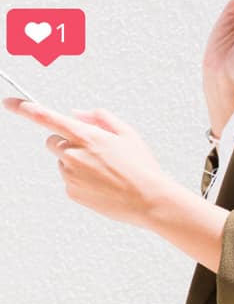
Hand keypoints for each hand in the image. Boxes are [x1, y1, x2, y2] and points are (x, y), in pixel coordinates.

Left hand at [3, 98, 179, 228]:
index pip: (47, 117)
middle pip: (54, 142)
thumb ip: (100, 117)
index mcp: (87, 136)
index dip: (24, 108)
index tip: (10, 103)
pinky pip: (70, 181)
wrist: (150, 200)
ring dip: (77, 164)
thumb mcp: (128, 134)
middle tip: (93, 153)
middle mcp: (74, 155)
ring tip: (106, 173)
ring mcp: (71, 175)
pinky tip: (103, 185)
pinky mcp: (72, 192)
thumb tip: (77, 114)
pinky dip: (83, 181)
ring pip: (63, 163)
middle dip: (67, 143)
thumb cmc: (142, 168)